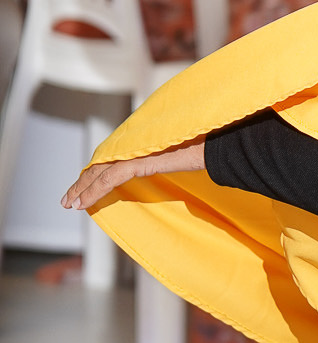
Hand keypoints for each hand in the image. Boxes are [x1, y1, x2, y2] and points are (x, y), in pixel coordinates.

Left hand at [62, 138, 206, 214]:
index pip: (113, 156)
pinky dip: (93, 191)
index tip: (84, 186)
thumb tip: (172, 165)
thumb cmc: (212, 145)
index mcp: (145, 139)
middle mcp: (136, 141)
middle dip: (83, 181)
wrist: (223, 142)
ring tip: (70, 203)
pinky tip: (82, 203)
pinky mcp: (140, 159)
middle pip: (101, 162)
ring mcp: (137, 148)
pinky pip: (110, 177)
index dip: (96, 171)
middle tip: (69, 198)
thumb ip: (171, 157)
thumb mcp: (186, 153)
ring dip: (82, 188)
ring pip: (100, 170)